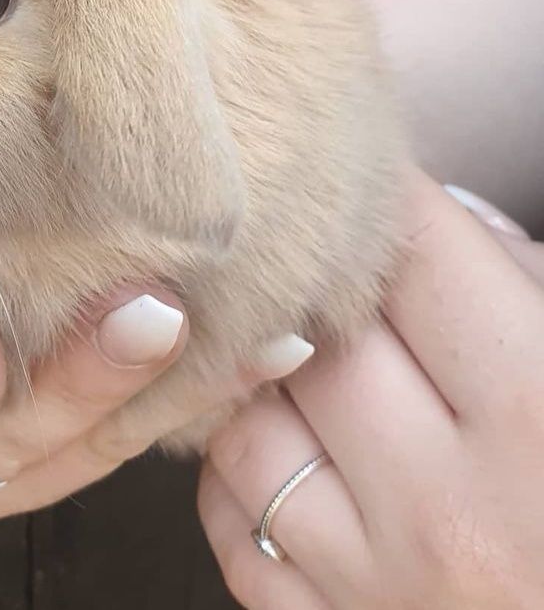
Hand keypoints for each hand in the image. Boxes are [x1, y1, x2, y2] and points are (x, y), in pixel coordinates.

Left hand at [199, 168, 543, 607]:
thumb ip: (524, 289)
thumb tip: (429, 221)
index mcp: (543, 419)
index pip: (413, 256)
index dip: (379, 197)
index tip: (355, 176)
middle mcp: (454, 512)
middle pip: (314, 333)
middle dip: (311, 285)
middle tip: (315, 267)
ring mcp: (382, 586)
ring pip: (243, 426)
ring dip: (257, 380)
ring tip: (294, 361)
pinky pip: (231, 524)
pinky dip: (237, 474)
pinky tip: (284, 449)